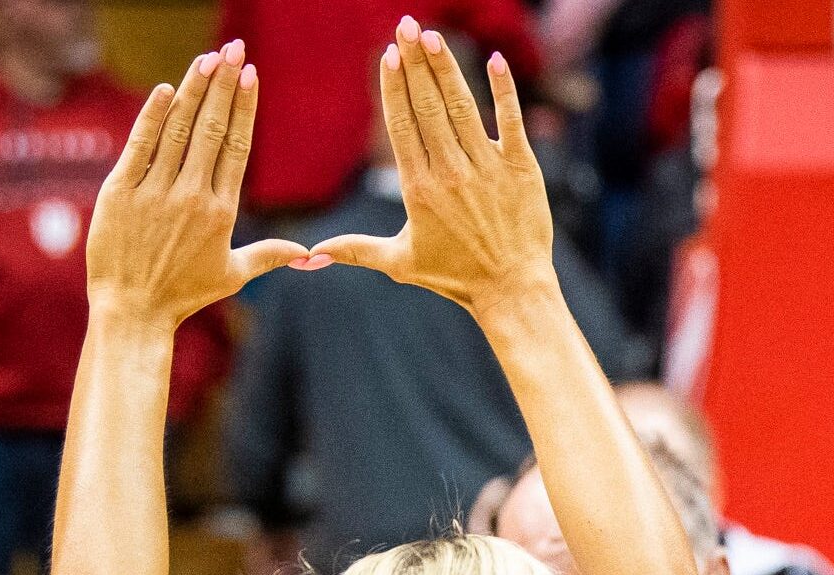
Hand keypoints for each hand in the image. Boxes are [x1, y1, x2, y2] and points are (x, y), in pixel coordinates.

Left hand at [85, 40, 308, 327]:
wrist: (134, 310)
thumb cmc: (185, 295)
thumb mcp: (232, 276)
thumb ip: (269, 256)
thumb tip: (309, 254)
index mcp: (222, 211)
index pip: (236, 147)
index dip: (243, 108)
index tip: (250, 76)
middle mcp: (191, 196)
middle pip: (211, 129)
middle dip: (223, 86)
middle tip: (233, 49)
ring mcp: (155, 192)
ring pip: (178, 130)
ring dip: (193, 90)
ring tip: (206, 58)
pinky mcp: (120, 191)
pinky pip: (140, 146)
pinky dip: (153, 116)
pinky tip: (166, 89)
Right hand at [311, 18, 554, 314]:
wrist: (512, 290)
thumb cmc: (456, 277)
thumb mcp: (401, 262)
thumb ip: (357, 249)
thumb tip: (310, 254)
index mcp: (418, 188)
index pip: (401, 125)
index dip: (393, 87)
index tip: (388, 54)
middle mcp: (450, 171)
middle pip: (427, 106)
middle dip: (415, 63)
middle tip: (406, 25)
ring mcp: (488, 167)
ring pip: (462, 107)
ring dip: (447, 67)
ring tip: (432, 36)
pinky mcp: (522, 168)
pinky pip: (512, 121)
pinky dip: (504, 90)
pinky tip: (495, 60)